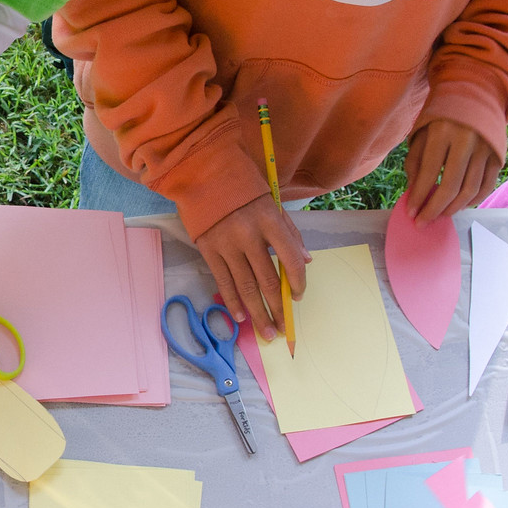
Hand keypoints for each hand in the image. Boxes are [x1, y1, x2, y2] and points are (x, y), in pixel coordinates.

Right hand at [192, 195, 307, 341]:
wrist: (202, 175)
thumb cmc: (243, 188)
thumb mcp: (271, 203)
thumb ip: (289, 232)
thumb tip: (305, 261)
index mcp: (269, 220)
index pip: (290, 259)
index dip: (298, 281)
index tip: (298, 296)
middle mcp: (248, 235)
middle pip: (268, 280)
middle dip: (278, 308)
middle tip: (284, 328)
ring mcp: (226, 244)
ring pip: (245, 286)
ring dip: (257, 313)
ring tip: (266, 332)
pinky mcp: (208, 250)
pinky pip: (223, 282)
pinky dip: (233, 301)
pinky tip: (241, 317)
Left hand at [403, 119, 502, 223]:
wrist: (475, 96)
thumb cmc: (440, 118)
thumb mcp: (421, 133)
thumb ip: (415, 163)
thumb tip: (414, 194)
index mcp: (441, 132)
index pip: (429, 172)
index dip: (419, 196)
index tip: (411, 212)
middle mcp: (466, 141)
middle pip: (451, 186)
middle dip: (435, 209)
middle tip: (424, 222)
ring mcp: (485, 149)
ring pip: (470, 189)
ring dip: (453, 208)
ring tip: (440, 214)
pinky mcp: (498, 156)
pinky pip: (486, 185)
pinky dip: (473, 200)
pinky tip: (461, 206)